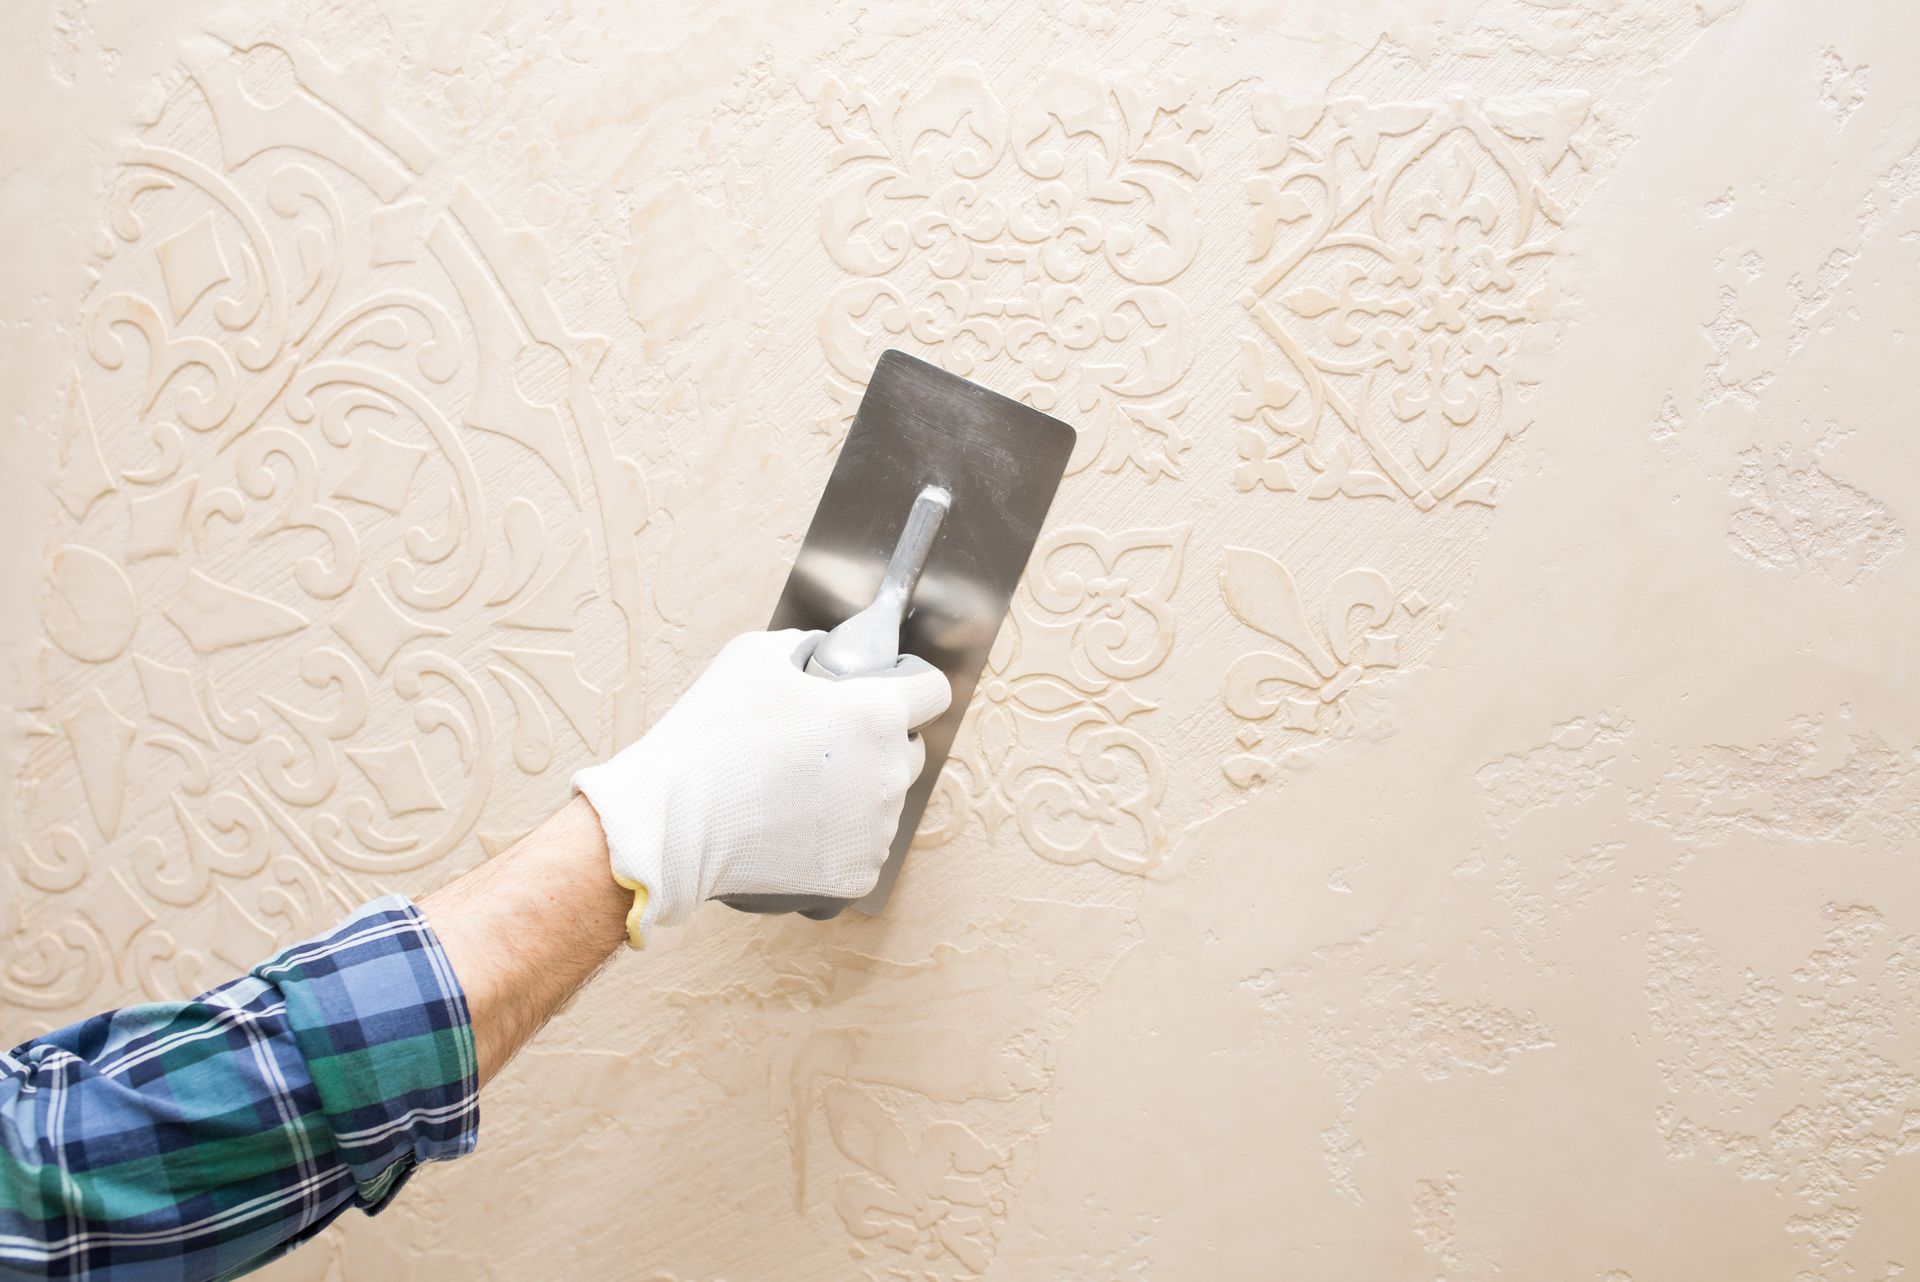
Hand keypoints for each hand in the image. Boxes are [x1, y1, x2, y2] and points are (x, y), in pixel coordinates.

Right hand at [572, 629, 951, 938]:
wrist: (672, 822)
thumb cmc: (710, 735)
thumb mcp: (755, 654)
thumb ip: (807, 644)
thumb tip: (823, 653)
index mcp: (877, 713)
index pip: (933, 690)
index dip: (908, 683)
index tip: (885, 687)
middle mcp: (890, 773)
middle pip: (910, 749)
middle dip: (879, 740)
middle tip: (824, 742)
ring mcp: (877, 830)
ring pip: (885, 801)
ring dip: (858, 791)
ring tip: (798, 788)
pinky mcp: (856, 874)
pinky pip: (863, 847)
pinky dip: (838, 838)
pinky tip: (795, 825)